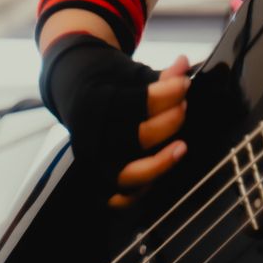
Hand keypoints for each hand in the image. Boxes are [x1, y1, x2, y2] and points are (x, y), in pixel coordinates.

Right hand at [41, 35, 190, 203]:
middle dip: (167, 122)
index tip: (185, 83)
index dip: (166, 93)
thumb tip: (184, 64)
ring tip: (182, 146)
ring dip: (160, 163)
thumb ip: (161, 76)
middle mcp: (93, 137)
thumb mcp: (133, 74)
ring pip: (129, 174)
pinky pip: (121, 198)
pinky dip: (140, 191)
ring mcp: (95, 163)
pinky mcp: (99, 182)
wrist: (78, 95)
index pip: (138, 103)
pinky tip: (160, 172)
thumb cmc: (112, 84)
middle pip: (137, 138)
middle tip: (183, 106)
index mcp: (98, 103)